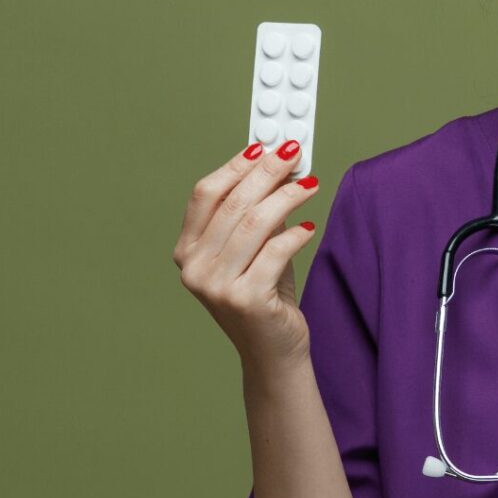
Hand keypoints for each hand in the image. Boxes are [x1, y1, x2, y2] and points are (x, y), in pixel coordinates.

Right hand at [173, 139, 321, 367]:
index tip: (264, 146)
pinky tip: (308, 225)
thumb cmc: (264, 295)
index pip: (206, 193)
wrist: (272, 352)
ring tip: (310, 183)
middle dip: (268, 172)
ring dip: (288, 195)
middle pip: (234, 202)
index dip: (236, 165)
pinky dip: (296, 233)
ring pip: (256, 222)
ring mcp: (216, 286)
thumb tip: (277, 165)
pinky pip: (276, 251)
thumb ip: (256, 212)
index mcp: (187, 250)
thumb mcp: (252, 249)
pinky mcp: (245, 300)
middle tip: (295, 154)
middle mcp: (194, 268)